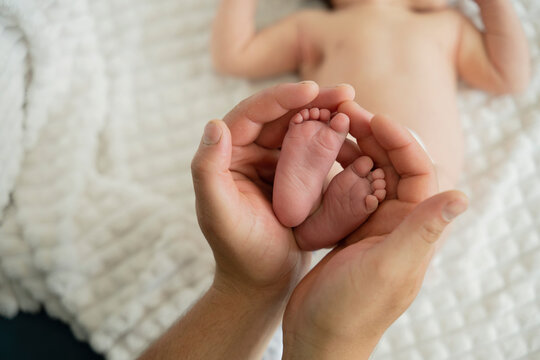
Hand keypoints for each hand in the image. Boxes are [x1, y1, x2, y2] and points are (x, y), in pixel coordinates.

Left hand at [191, 81, 354, 299]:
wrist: (261, 282)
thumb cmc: (239, 252)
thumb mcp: (219, 215)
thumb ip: (208, 171)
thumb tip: (214, 124)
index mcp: (227, 155)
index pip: (252, 114)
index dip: (281, 98)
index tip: (312, 88)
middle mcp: (248, 152)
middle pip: (282, 115)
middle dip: (313, 101)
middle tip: (346, 92)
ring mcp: (273, 163)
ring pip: (301, 129)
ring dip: (327, 118)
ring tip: (355, 112)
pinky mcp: (294, 177)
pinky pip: (315, 151)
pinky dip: (334, 144)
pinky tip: (357, 141)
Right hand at [283, 105, 467, 358]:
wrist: (319, 336)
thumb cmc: (352, 308)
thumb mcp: (389, 267)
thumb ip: (422, 231)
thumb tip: (462, 196)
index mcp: (413, 227)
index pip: (419, 171)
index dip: (401, 140)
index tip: (374, 119)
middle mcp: (398, 222)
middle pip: (393, 165)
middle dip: (374, 135)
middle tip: (347, 113)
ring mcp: (372, 224)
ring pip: (369, 172)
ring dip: (354, 147)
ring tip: (331, 127)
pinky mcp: (349, 228)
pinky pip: (347, 188)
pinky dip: (336, 168)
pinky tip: (318, 157)